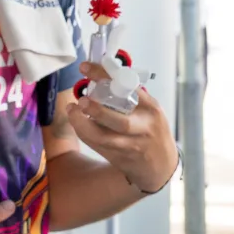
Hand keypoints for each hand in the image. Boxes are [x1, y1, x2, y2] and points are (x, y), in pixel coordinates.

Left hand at [64, 62, 179, 192]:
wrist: (161, 165)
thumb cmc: (153, 130)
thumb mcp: (151, 110)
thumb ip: (133, 97)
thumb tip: (103, 75)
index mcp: (151, 110)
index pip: (130, 88)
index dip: (106, 76)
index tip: (86, 67)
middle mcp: (142, 128)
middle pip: (121, 122)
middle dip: (98, 110)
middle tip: (81, 100)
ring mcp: (130, 146)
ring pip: (103, 138)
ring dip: (82, 124)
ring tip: (72, 109)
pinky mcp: (118, 158)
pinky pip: (96, 145)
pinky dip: (84, 132)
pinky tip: (77, 121)